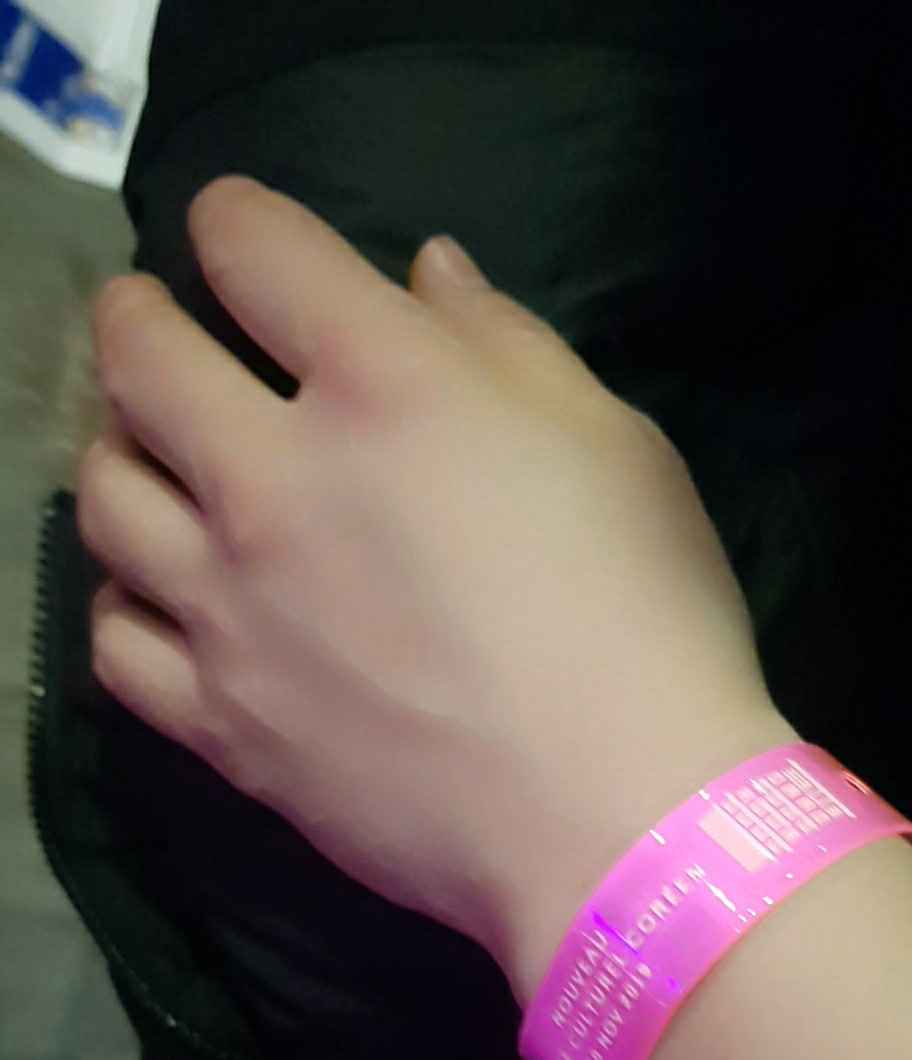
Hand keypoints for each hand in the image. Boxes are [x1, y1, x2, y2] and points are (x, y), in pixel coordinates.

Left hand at [77, 177, 793, 1006]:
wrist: (617, 824)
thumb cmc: (647, 622)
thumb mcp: (618, 447)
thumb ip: (509, 345)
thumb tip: (425, 273)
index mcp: (383, 386)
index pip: (253, 249)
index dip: (236, 223)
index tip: (240, 238)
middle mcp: (273, 480)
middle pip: (136, 358)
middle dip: (137, 319)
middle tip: (158, 330)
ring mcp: (229, 609)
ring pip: (103, 498)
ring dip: (115, 453)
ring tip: (150, 460)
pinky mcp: (221, 723)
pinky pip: (117, 647)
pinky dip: (123, 605)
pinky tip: (160, 598)